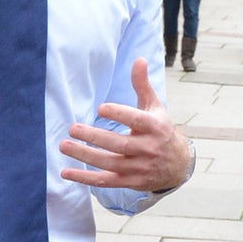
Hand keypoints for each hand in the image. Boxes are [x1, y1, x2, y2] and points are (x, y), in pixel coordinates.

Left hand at [61, 59, 191, 192]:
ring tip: (64, 145)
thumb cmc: (160, 130)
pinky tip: (66, 172)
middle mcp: (148, 149)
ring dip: (85, 156)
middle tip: (73, 128)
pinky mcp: (130, 182)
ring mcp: (139, 168)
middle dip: (95, 137)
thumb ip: (143, 85)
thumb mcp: (155, 107)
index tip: (101, 108)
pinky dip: (85, 179)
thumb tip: (139, 59)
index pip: (137, 120)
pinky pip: (106, 181)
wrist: (177, 165)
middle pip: (120, 144)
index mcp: (155, 127)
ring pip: (110, 163)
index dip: (120, 114)